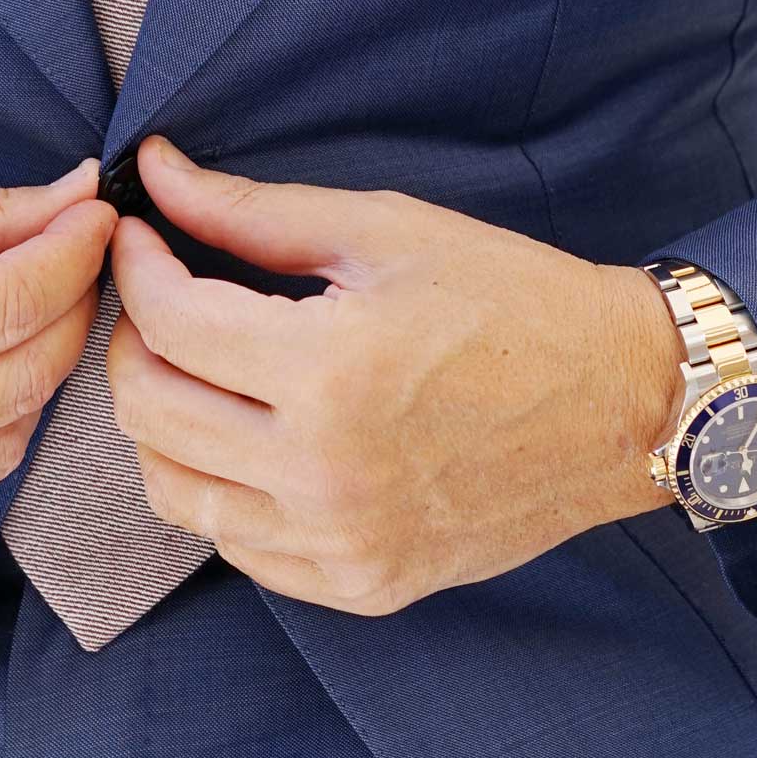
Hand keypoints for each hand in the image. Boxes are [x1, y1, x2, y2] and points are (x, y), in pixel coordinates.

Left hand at [104, 139, 685, 614]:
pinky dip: (218, 489)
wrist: (623, 402)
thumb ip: (254, 211)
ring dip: (163, 422)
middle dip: (133, 341)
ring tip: (197, 371)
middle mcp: (324, 472)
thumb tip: (156, 172)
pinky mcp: (361, 585)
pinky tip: (250, 439)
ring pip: (173, 491)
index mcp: (331, 371)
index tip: (141, 237)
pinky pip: (235, 546)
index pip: (169, 324)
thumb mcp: (386, 232)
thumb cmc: (512, 300)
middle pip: (150, 412)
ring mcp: (341, 542)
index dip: (137, 267)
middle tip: (162, 301)